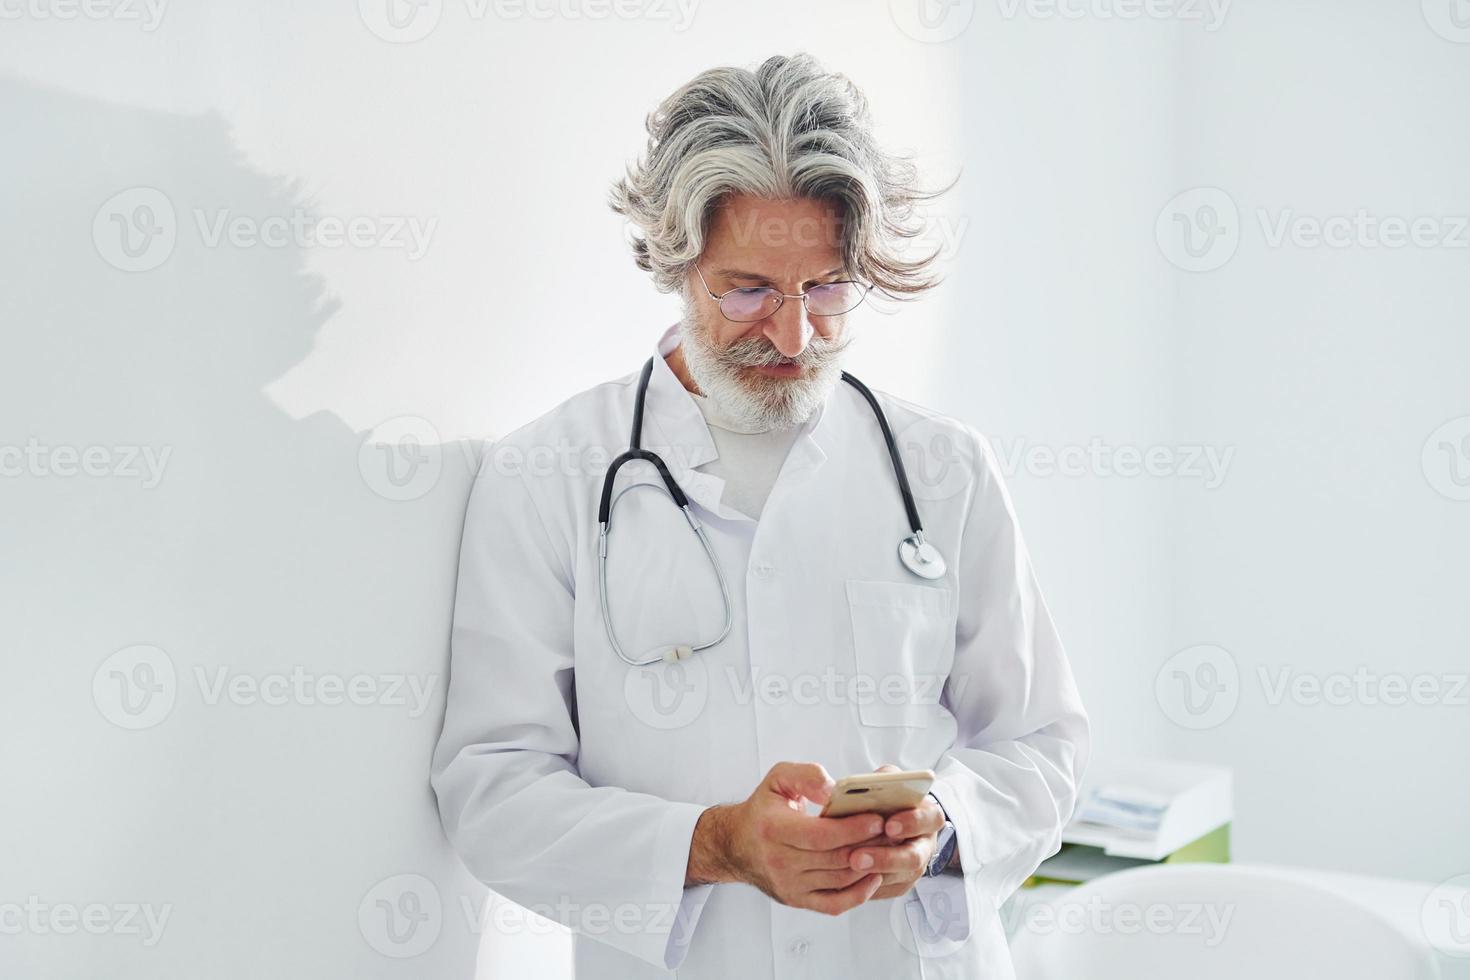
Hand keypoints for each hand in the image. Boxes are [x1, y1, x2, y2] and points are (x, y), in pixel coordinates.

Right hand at [685, 762, 884, 914]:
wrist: (736, 844)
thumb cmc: (762, 810)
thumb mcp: (778, 779)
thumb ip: (807, 776)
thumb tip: (834, 790)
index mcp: (774, 829)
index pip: (821, 835)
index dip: (853, 829)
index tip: (877, 820)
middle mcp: (779, 861)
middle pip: (835, 859)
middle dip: (869, 845)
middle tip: (894, 832)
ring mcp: (789, 885)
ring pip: (839, 880)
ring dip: (869, 866)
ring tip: (890, 848)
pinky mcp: (797, 899)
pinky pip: (835, 904)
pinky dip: (858, 894)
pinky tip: (873, 876)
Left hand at [845, 765, 945, 900]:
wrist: (892, 821)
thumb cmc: (889, 798)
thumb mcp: (889, 780)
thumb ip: (881, 779)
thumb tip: (855, 786)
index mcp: (928, 815)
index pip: (929, 819)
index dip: (911, 823)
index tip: (888, 825)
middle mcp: (925, 845)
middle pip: (914, 858)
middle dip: (886, 858)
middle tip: (857, 857)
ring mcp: (913, 868)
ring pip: (897, 878)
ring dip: (871, 874)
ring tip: (847, 866)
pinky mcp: (899, 885)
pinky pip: (884, 890)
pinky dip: (865, 885)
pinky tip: (845, 878)